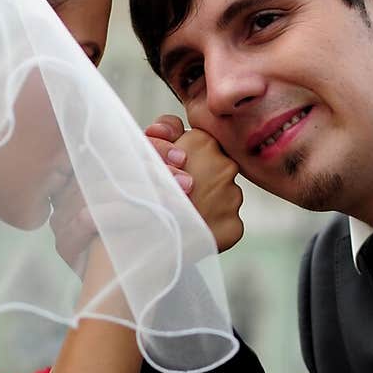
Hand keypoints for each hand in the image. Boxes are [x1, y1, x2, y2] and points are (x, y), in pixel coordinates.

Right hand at [146, 116, 243, 253]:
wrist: (139, 241)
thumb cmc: (139, 190)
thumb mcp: (146, 151)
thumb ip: (165, 131)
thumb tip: (175, 130)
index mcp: (202, 142)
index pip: (203, 143)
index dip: (187, 157)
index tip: (174, 170)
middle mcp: (224, 166)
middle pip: (216, 168)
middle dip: (200, 178)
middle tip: (179, 193)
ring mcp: (232, 198)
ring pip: (224, 195)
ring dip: (208, 201)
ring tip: (184, 212)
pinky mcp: (234, 227)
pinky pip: (227, 222)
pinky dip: (213, 225)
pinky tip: (193, 228)